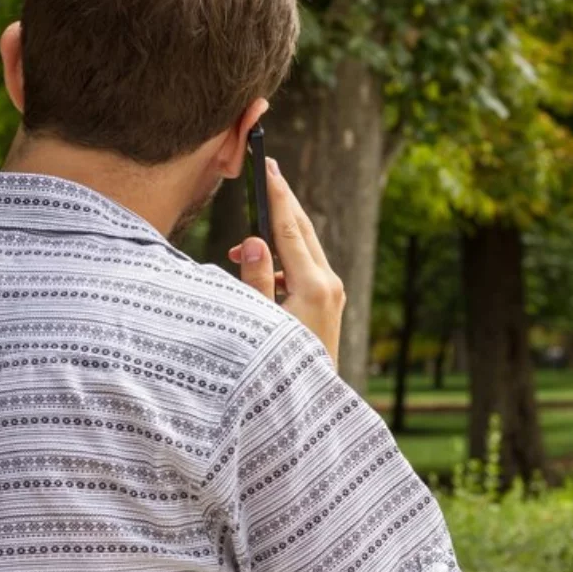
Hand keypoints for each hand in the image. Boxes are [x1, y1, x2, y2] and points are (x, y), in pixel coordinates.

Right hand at [228, 158, 345, 361]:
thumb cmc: (279, 366)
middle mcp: (329, 284)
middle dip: (284, 200)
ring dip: (277, 236)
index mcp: (313, 286)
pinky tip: (258, 272)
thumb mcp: (260, 321)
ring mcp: (332, 292)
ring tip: (240, 247)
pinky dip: (283, 259)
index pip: (291, 229)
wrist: (309, 405)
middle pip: (304, 230)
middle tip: (269, 169)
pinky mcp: (329, 300)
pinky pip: (306, 267)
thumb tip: (253, 239)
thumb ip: (256, 278)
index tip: (270, 166)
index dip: (278, 195)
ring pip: (305, 248)